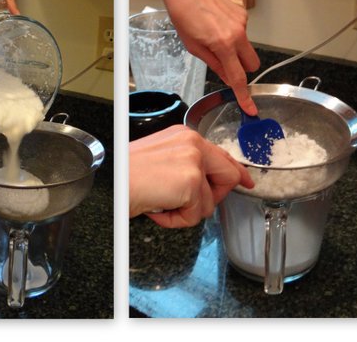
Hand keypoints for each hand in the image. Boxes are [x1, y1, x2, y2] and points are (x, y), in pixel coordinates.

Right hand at [129, 125, 253, 227]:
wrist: (111, 184)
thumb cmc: (126, 176)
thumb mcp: (160, 160)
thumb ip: (187, 165)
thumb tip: (205, 183)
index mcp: (185, 136)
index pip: (221, 155)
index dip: (236, 172)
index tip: (246, 181)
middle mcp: (193, 143)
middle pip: (229, 176)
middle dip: (213, 198)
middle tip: (186, 206)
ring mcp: (194, 162)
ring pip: (209, 203)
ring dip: (185, 213)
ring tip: (160, 204)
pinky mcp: (192, 183)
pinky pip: (196, 215)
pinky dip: (176, 220)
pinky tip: (159, 210)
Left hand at [151, 0, 260, 114]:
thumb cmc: (184, 16)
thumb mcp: (194, 47)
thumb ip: (214, 64)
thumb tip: (228, 78)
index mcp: (223, 45)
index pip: (238, 77)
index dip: (244, 96)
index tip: (251, 108)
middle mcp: (237, 34)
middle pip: (252, 64)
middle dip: (243, 69)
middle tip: (225, 64)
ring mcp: (242, 22)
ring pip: (247, 48)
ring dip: (236, 50)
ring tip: (214, 37)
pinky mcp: (242, 14)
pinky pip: (243, 33)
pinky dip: (233, 35)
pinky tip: (218, 25)